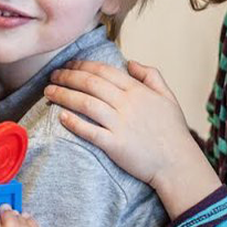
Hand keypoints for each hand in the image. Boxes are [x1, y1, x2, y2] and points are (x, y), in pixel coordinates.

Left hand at [45, 59, 220, 217]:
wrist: (178, 163)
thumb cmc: (173, 132)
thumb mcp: (168, 97)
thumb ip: (151, 75)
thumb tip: (130, 62)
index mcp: (138, 91)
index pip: (104, 71)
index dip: (82, 65)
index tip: (68, 64)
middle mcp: (128, 104)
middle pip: (91, 84)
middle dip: (68, 76)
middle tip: (53, 75)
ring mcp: (121, 125)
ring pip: (86, 104)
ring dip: (64, 95)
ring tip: (49, 91)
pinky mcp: (116, 145)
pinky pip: (90, 131)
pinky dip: (74, 123)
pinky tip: (61, 117)